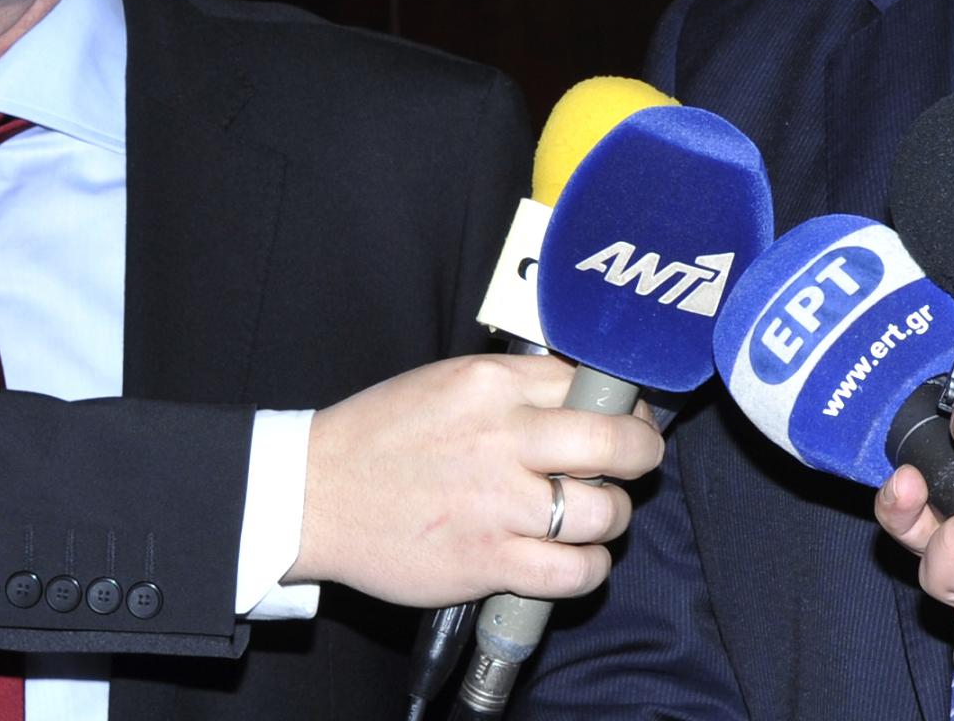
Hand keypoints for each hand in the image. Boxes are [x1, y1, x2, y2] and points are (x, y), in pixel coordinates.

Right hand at [289, 354, 663, 606]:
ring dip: (612, 518)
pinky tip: (573, 559)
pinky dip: (588, 569)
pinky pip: (575, 571)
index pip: (591, 383)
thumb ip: (513, 390)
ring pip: (605, 511)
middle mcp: (503, 436)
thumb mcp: (446, 384)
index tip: (624, 419)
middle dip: (641, 454)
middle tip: (634, 464)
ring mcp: (498, 502)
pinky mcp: (488, 560)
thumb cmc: (378, 438)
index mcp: (491, 383)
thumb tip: (582, 398)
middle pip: (618, 442)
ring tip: (594, 518)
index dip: (622, 405)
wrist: (312, 495)